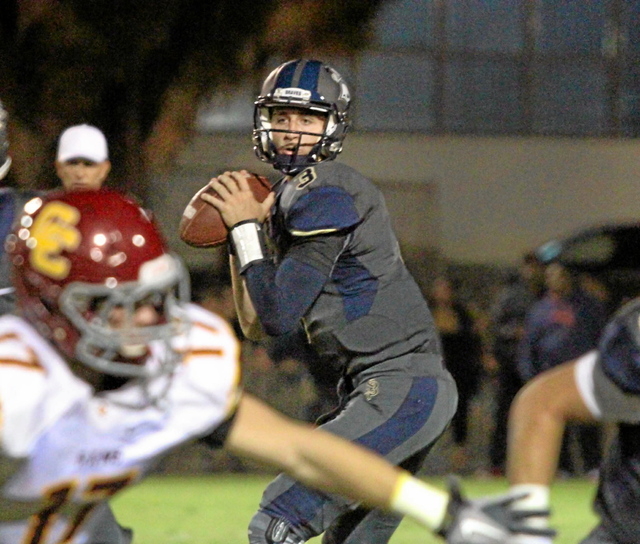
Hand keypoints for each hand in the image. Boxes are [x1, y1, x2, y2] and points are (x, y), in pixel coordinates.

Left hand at [201, 170, 274, 227]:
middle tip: (221, 176)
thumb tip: (274, 193)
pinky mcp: (223, 208)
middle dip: (224, 177)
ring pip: (220, 189)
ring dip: (215, 184)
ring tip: (212, 181)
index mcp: (247, 194)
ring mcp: (230, 201)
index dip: (236, 174)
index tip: (233, 173)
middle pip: (229, 182)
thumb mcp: (265, 209)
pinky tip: (202, 195)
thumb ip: (269, 200)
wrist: (248, 228)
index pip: (241, 180)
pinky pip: (214, 201)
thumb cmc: (256, 219)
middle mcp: (238, 195)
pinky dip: (207, 197)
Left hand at [439, 477, 555, 543]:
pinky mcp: (504, 539)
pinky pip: (518, 540)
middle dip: (537, 512)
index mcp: (495, 504)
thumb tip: (451, 478)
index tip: (532, 492)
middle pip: (524, 513)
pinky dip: (527, 542)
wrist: (456, 527)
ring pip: (526, 529)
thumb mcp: (456, 501)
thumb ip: (455, 490)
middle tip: (551, 510)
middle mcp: (503, 516)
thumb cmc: (458, 512)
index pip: (510, 498)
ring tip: (556, 532)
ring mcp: (505, 529)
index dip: (520, 495)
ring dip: (539, 530)